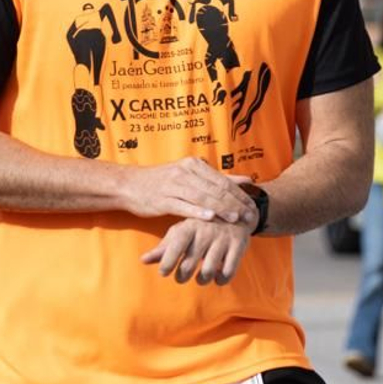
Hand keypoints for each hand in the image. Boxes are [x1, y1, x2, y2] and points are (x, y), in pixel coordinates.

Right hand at [121, 157, 253, 223]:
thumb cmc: (163, 181)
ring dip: (220, 208)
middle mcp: (185, 172)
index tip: (252, 205)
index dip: (239, 193)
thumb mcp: (190, 174)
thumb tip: (247, 179)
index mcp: (193, 165)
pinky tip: (210, 217)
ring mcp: (173, 185)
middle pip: (215, 188)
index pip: (222, 180)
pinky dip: (198, 211)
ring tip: (234, 218)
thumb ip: (218, 178)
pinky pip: (183, 205)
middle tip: (249, 214)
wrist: (129, 185)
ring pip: (202, 197)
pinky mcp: (163, 199)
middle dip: (234, 202)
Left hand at [139, 216, 252, 285]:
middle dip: (182, 276)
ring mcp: (223, 239)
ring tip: (200, 278)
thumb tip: (142, 261)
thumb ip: (163, 248)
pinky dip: (221, 279)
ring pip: (208, 271)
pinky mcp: (239, 245)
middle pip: (189, 264)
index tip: (163, 273)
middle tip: (181, 277)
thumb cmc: (199, 227)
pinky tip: (217, 277)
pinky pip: (228, 271)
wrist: (234, 212)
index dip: (167, 262)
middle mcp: (206, 232)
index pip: (175, 246)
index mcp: (189, 227)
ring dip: (202, 280)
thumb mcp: (181, 232)